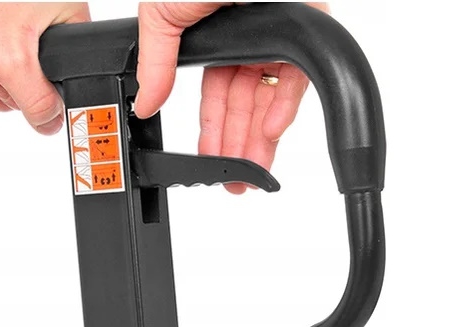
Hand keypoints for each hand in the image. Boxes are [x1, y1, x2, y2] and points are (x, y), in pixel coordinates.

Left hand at [0, 2, 90, 134]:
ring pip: (22, 78)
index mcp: (64, 13)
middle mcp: (45, 17)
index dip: (48, 92)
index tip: (24, 96)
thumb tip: (51, 123)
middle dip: (15, 91)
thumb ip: (37, 101)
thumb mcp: (12, 63)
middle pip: (44, 79)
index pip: (72, 69)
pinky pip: (4, 70)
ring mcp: (21, 25)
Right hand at [135, 2, 328, 192]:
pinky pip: (297, 77)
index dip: (211, 129)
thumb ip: (157, 61)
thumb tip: (144, 102)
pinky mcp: (308, 25)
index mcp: (214, 31)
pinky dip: (284, 107)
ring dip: (260, 136)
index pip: (214, 93)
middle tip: (233, 183)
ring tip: (252, 171)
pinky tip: (270, 132)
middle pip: (243, 102)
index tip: (209, 161)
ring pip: (270, 96)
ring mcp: (279, 31)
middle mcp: (249, 34)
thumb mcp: (165, 13)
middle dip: (236, 145)